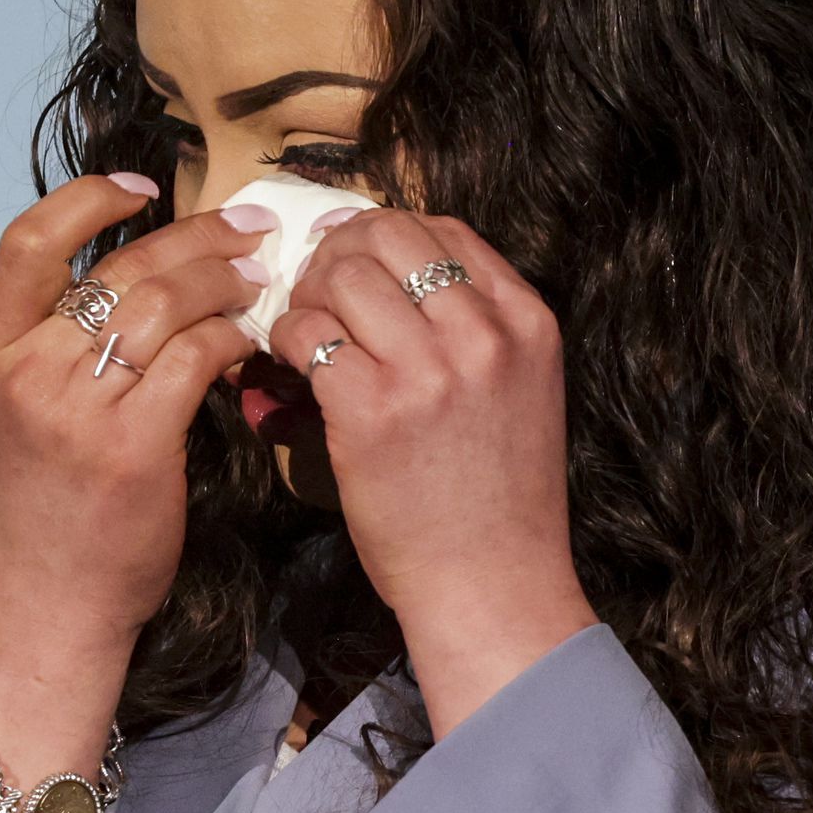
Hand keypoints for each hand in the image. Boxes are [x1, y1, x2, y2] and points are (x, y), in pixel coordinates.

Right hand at [0, 174, 268, 812]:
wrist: (49, 609)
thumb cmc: (51, 517)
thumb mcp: (27, 420)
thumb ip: (63, 353)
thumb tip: (141, 288)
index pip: (26, 244)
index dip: (85, 199)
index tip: (143, 186)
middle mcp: (28, 371)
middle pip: (119, 267)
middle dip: (197, 237)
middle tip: (252, 229)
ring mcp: (75, 408)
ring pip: (164, 303)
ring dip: (225, 281)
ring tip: (264, 279)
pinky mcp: (131, 446)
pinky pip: (196, 358)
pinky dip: (233, 337)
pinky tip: (253, 340)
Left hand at [270, 209, 595, 735]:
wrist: (493, 582)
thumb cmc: (499, 496)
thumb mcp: (522, 390)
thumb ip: (479, 327)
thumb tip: (394, 273)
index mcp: (526, 322)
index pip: (444, 229)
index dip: (385, 232)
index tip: (354, 256)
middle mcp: (483, 335)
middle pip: (388, 235)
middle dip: (338, 250)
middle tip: (315, 285)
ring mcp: (428, 370)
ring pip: (341, 275)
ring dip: (307, 292)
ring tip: (302, 328)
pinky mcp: (371, 410)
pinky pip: (307, 333)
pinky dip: (286, 337)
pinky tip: (287, 363)